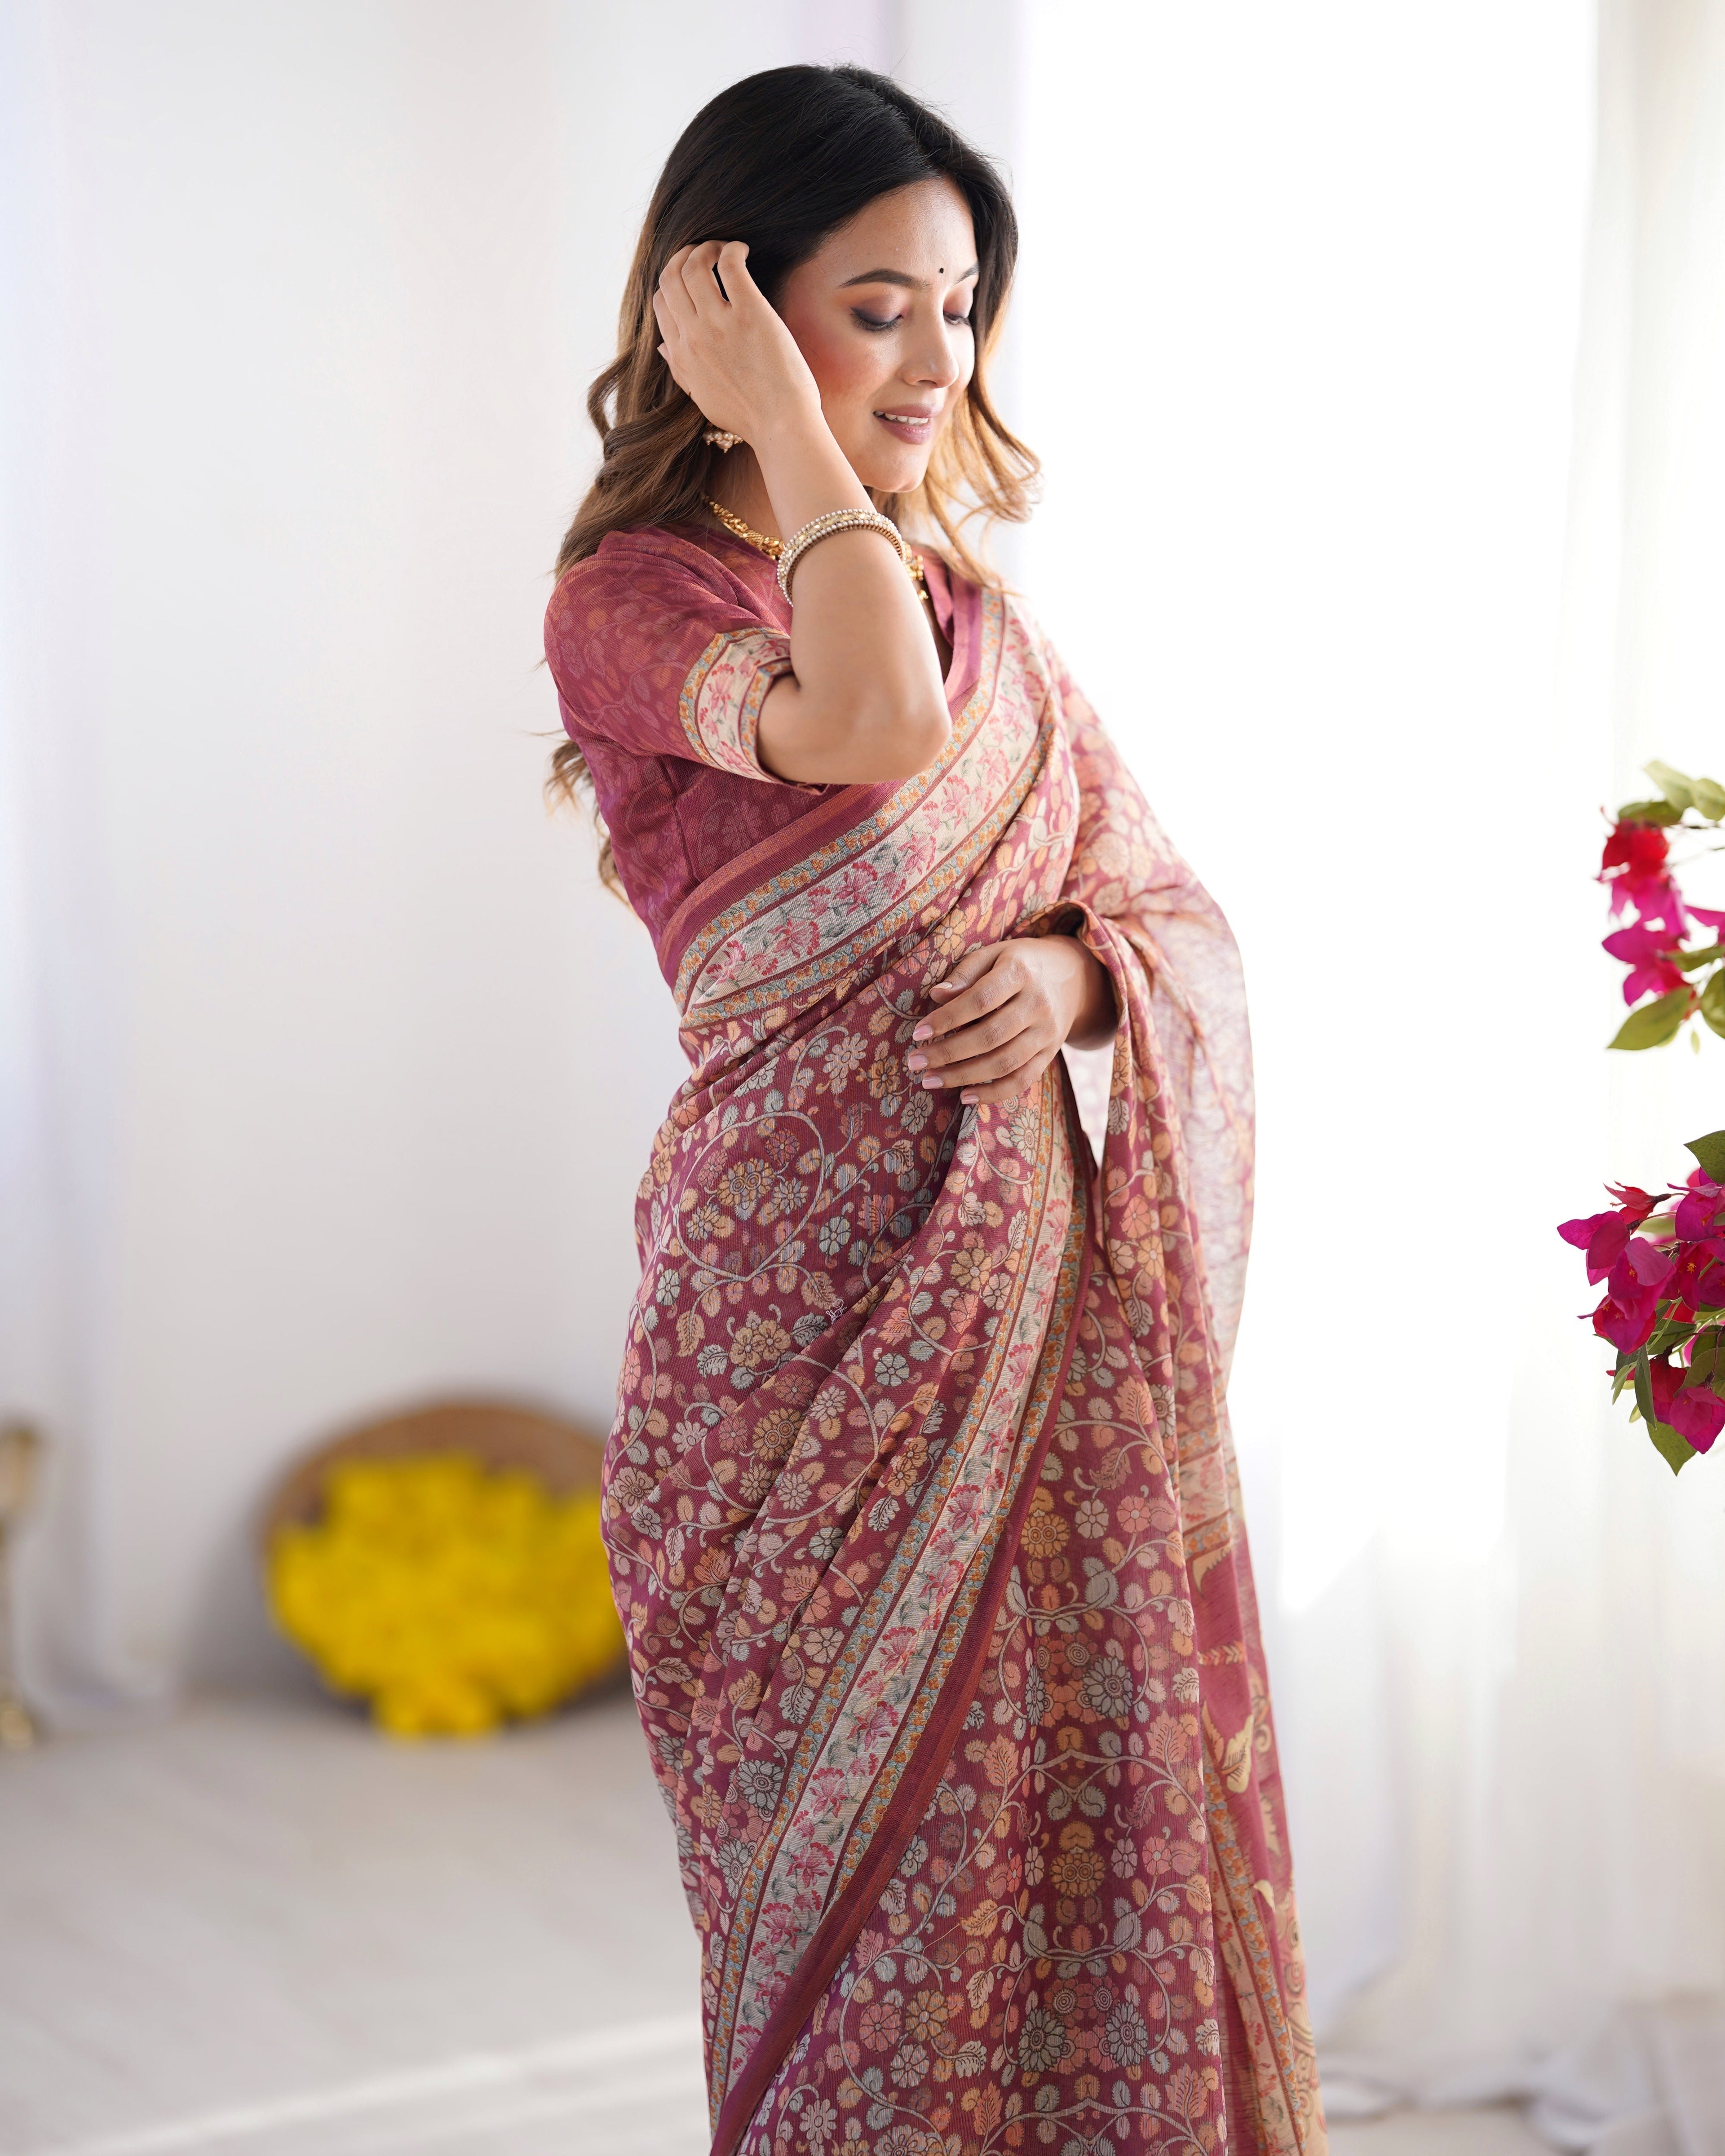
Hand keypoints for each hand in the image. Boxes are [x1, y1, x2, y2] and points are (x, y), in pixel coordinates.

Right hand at [652, 241, 821, 447]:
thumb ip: (680, 369)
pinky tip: (742, 251)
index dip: (673, 281)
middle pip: (671, 277)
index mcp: (681, 354)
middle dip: (685, 255)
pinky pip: (729, 265)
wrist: (780, 426)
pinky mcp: (750, 313)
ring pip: (694, 265)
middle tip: (705, 251)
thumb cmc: (748, 415)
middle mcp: (694, 335)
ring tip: (723, 249)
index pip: (662, 302)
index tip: (691, 275)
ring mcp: (719, 323)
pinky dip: (731, 249)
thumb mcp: (702, 397)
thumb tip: (664, 347)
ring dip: (706, 247)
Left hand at [906, 937, 1116, 1105]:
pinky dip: (993, 1093)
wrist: (1074, 977)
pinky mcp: (1050, 1053)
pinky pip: (1023, 1079)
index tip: (918, 1033)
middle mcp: (1038, 1004)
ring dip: (963, 1076)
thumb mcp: (994, 954)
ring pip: (1004, 1063)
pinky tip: (964, 1096)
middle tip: (915, 1063)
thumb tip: (936, 995)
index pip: (980, 1000)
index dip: (948, 1019)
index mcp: (1020, 972)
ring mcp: (1047, 1032)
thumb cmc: (1020, 964)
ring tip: (930, 1081)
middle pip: (990, 1036)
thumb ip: (966, 973)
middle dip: (948, 1053)